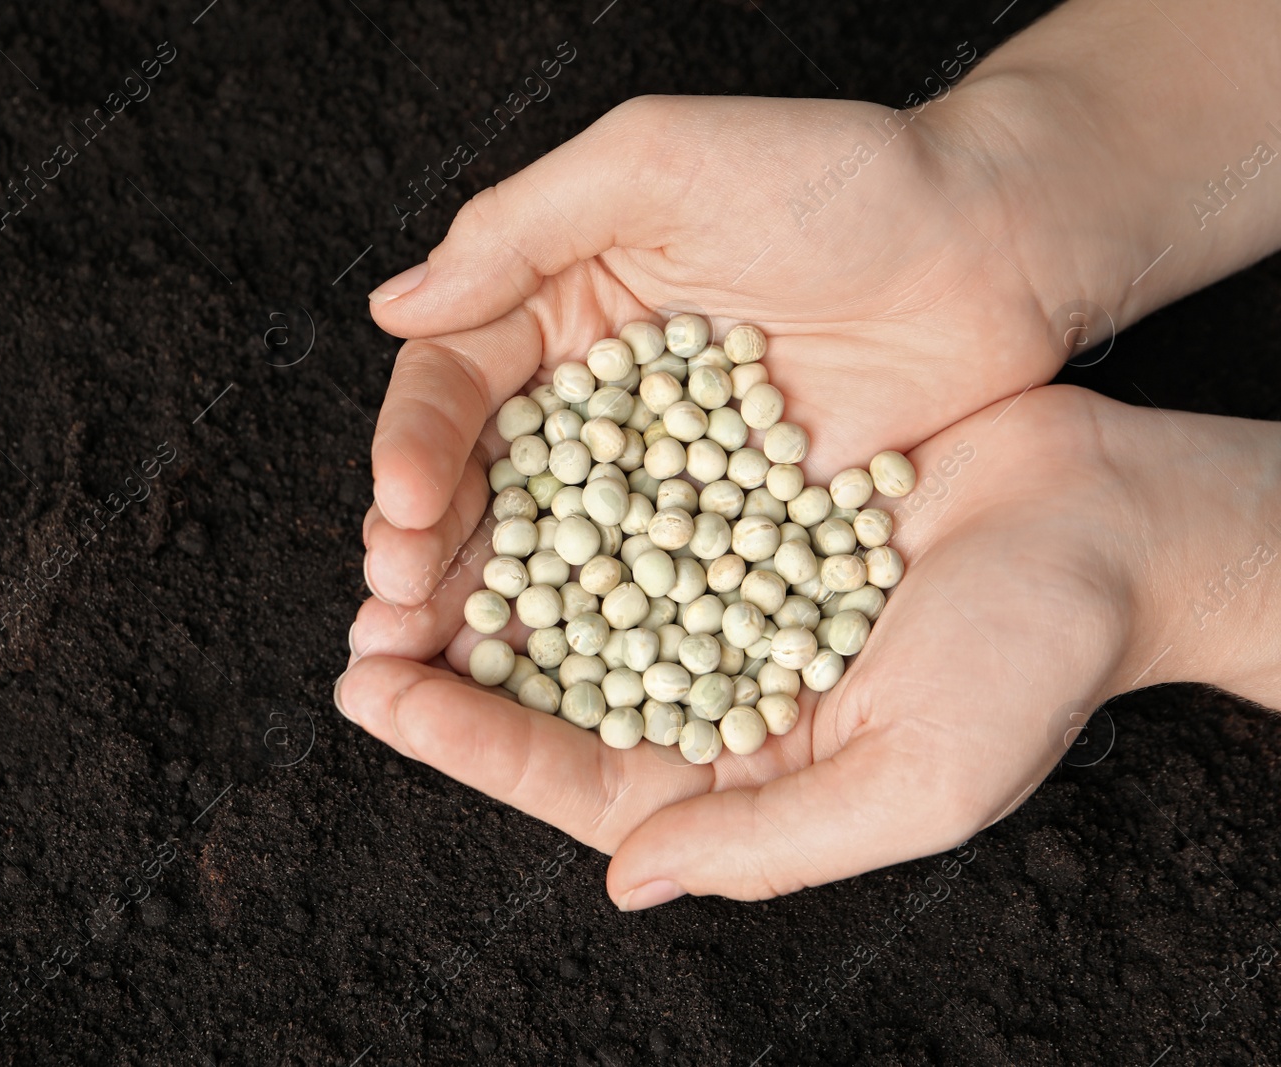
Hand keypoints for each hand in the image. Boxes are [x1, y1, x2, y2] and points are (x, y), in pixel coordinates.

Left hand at [338, 385, 1280, 904]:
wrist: (1105, 521)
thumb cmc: (1032, 662)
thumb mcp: (914, 779)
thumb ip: (765, 842)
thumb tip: (626, 879)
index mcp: (740, 777)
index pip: (574, 772)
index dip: (467, 740)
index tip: (373, 691)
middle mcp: (712, 692)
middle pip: (552, 686)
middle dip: (450, 660)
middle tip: (353, 624)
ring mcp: (717, 597)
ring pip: (572, 593)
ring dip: (486, 573)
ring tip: (392, 544)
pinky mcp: (732, 509)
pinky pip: (624, 505)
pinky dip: (557, 491)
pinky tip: (490, 463)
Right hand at [360, 91, 1065, 606]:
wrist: (993, 247)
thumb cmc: (835, 179)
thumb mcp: (660, 163)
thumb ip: (521, 228)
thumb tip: (395, 306)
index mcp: (559, 304)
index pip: (456, 384)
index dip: (416, 447)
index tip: (403, 509)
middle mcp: (596, 398)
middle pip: (488, 484)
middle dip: (432, 551)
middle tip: (390, 616)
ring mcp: (661, 473)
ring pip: (555, 551)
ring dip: (491, 612)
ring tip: (429, 667)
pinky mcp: (727, 530)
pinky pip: (650, 591)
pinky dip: (598, 637)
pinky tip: (549, 685)